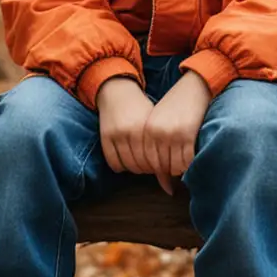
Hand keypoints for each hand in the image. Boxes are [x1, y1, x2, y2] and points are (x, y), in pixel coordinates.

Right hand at [96, 76, 171, 193]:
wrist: (118, 90)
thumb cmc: (142, 108)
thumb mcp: (155, 124)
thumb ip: (162, 150)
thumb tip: (171, 186)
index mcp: (148, 128)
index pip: (157, 162)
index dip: (162, 170)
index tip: (165, 169)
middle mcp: (132, 132)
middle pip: (143, 165)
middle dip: (150, 170)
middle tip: (153, 167)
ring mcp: (117, 134)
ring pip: (129, 166)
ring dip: (136, 169)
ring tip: (141, 164)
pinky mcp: (105, 137)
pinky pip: (113, 163)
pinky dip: (121, 166)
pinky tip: (127, 161)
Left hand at [143, 71, 210, 187]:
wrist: (195, 86)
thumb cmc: (179, 108)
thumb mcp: (162, 126)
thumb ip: (158, 152)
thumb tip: (165, 187)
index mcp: (145, 130)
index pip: (145, 163)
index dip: (156, 172)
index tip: (165, 172)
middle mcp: (154, 133)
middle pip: (158, 167)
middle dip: (168, 174)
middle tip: (177, 170)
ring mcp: (170, 135)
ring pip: (172, 167)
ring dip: (179, 170)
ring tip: (184, 163)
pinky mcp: (186, 135)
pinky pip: (186, 161)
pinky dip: (189, 165)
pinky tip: (192, 158)